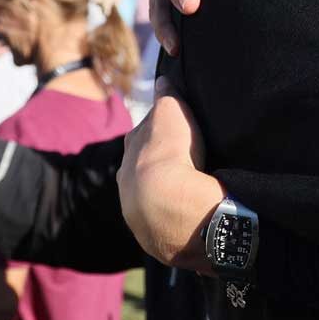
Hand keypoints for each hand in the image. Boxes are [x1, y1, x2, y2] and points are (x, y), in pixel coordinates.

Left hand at [115, 79, 221, 269]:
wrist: (168, 205)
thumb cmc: (170, 153)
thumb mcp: (171, 113)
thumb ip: (167, 96)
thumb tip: (163, 80)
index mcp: (130, 151)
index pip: (143, 136)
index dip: (158, 132)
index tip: (174, 133)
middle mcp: (126, 181)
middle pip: (142, 169)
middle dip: (159, 166)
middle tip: (184, 164)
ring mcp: (137, 213)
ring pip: (152, 199)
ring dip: (168, 196)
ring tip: (192, 194)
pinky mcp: (154, 239)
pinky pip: (167, 223)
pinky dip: (178, 217)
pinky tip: (193, 216)